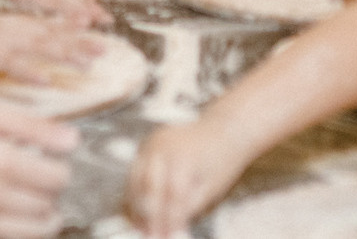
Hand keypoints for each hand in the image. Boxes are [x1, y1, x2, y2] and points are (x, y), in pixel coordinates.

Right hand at [0, 0, 102, 75]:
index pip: (37, 20)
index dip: (63, 23)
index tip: (88, 26)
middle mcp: (1, 26)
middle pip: (46, 32)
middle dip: (77, 40)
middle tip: (106, 45)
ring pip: (37, 46)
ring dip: (66, 54)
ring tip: (92, 62)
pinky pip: (9, 64)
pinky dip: (29, 71)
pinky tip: (47, 79)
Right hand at [127, 117, 254, 238]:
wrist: (222, 129)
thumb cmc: (221, 162)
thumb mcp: (210, 188)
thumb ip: (189, 207)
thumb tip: (171, 230)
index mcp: (184, 158)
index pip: (171, 196)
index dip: (167, 220)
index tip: (165, 238)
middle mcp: (163, 147)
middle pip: (147, 186)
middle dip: (147, 216)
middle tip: (149, 236)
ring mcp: (152, 143)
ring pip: (135, 179)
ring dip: (134, 206)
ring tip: (139, 228)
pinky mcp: (146, 144)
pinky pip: (135, 170)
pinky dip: (134, 192)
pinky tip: (137, 211)